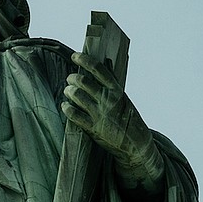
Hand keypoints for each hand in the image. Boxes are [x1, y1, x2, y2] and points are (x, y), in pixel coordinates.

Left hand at [62, 52, 163, 192]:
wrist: (137, 145)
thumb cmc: (129, 119)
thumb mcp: (124, 99)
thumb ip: (112, 85)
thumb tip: (104, 64)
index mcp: (117, 90)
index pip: (98, 69)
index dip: (84, 60)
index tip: (75, 56)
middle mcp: (108, 100)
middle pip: (82, 81)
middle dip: (72, 78)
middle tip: (70, 79)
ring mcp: (99, 114)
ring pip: (76, 95)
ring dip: (68, 91)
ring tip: (68, 91)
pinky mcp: (92, 128)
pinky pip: (73, 114)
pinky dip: (66, 107)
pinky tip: (65, 106)